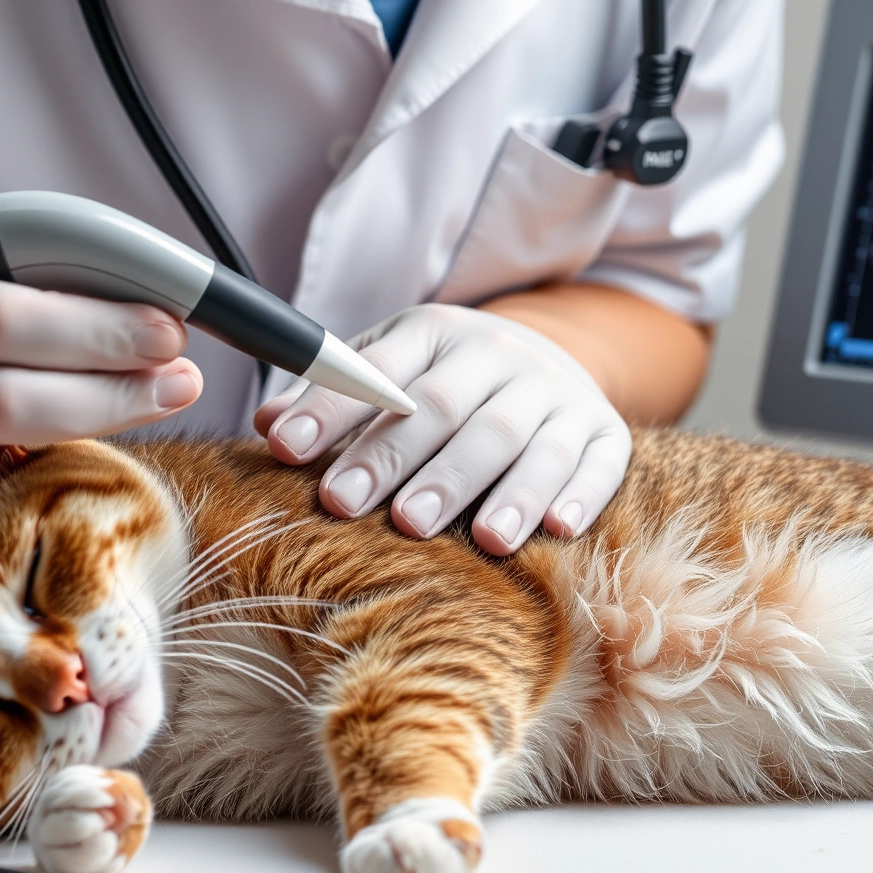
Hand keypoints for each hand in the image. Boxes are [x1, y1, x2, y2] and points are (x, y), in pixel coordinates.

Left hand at [255, 304, 631, 554]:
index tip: (286, 448)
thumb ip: (332, 394)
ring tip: (476, 539)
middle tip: (359, 508)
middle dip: (401, 461)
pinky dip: (578, 494)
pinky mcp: (605, 433)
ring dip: (499, 490)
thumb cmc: (450, 382)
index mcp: (438, 332)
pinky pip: (597, 463)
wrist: (554, 362)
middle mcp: (501, 356)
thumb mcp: (392, 367)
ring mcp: (557, 394)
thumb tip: (268, 426)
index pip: (379, 369)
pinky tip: (556, 528)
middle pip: (448, 410)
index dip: (331, 408)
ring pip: (524, 441)